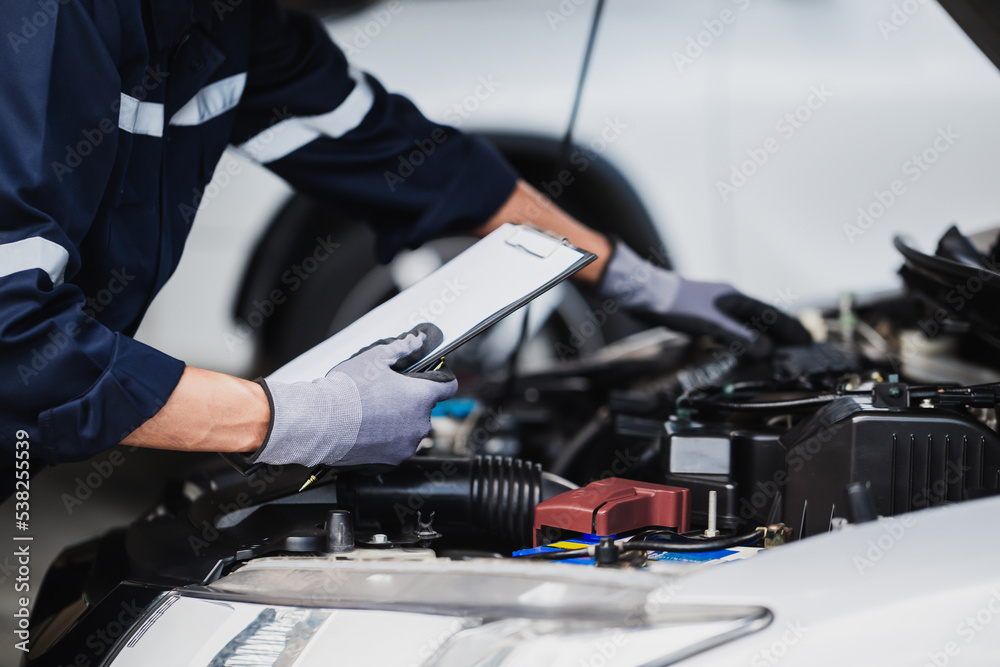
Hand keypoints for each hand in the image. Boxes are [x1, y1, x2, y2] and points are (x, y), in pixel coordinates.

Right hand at [253, 323, 455, 466]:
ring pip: (409, 429)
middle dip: (409, 400)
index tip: (431, 377)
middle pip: (424, 408)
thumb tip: (416, 341)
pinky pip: (394, 447)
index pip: (449, 386)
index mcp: (421, 397)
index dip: (440, 378)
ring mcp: (405, 445)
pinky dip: (384, 440)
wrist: (319, 423)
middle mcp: (420, 424)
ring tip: (371, 412)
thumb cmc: (347, 391)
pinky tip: (366, 429)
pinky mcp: (390, 461)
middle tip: (385, 392)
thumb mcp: (375, 358)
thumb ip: (402, 348)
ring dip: (397, 421)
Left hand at [598, 242, 810, 357]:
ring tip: (774, 352)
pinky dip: (741, 338)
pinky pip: (729, 327)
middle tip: (797, 350)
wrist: (645, 294)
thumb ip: (741, 338)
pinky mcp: (701, 313)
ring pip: (745, 323)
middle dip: (780, 335)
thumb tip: (768, 352)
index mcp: (736, 298)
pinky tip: (738, 345)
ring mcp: (715, 306)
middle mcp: (729, 300)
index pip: (772, 315)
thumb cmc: (676, 305)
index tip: (807, 342)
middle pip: (762, 319)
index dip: (790, 330)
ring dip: (761, 337)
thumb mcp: (712, 325)